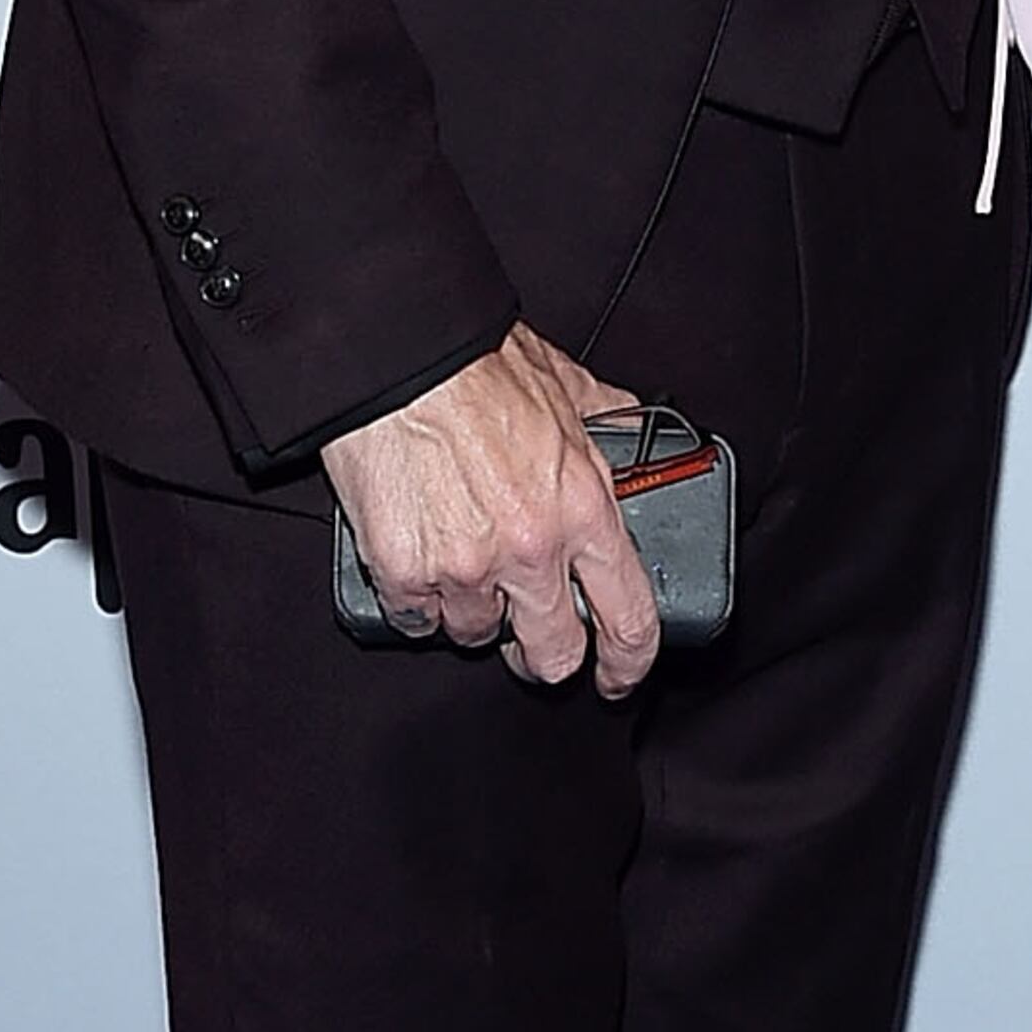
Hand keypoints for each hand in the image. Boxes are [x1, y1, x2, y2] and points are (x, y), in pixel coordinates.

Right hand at [323, 332, 659, 698]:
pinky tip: (418, 566)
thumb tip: (632, 423)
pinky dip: (416, 603)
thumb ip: (605, 417)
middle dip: (545, 656)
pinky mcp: (404, 572)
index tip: (618, 675)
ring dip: (474, 613)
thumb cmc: (476, 364)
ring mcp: (466, 568)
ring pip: (476, 635)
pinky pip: (414, 619)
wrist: (400, 356)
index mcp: (584, 511)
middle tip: (533, 642)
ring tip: (463, 568)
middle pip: (552, 653)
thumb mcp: (565, 386)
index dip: (629, 663)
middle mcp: (532, 551)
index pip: (630, 618)